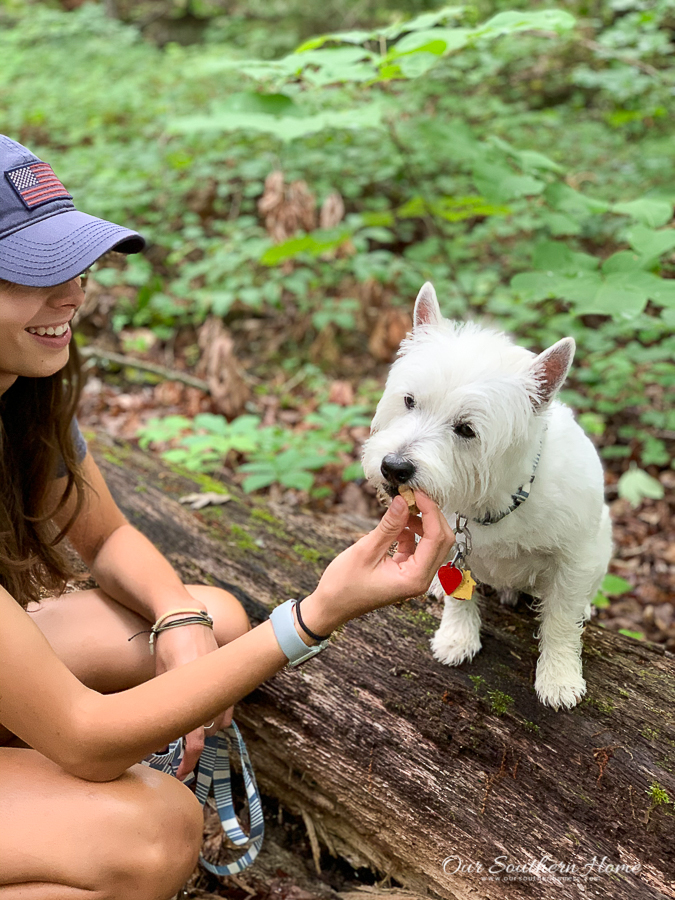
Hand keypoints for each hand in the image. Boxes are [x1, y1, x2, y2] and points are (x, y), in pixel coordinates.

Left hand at [154, 622, 231, 780]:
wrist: (185, 616)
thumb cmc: (168, 645)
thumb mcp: (160, 679)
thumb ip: (164, 709)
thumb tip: (163, 738)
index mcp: (195, 696)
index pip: (197, 741)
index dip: (190, 761)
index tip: (182, 772)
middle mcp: (214, 693)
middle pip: (212, 732)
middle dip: (197, 742)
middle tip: (179, 748)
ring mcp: (224, 683)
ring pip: (222, 720)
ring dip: (209, 726)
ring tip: (190, 725)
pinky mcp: (226, 675)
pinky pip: (227, 703)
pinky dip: (217, 710)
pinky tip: (203, 706)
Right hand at [301, 491, 453, 635]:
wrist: (331, 606)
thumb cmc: (344, 585)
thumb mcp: (366, 550)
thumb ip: (389, 526)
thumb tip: (403, 501)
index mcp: (414, 578)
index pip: (436, 539)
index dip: (430, 511)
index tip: (417, 493)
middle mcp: (420, 579)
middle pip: (441, 541)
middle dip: (430, 515)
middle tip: (412, 496)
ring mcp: (415, 577)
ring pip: (432, 543)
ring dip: (421, 523)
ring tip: (402, 508)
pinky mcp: (407, 572)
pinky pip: (419, 547)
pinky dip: (412, 532)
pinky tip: (397, 525)